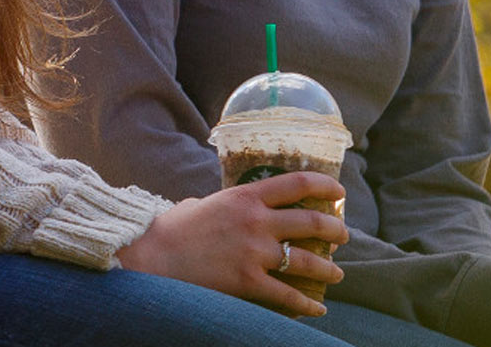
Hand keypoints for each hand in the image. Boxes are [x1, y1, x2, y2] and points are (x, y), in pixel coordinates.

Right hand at [115, 171, 351, 317]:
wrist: (149, 256)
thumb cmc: (169, 230)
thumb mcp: (201, 204)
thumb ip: (225, 205)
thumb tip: (230, 210)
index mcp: (244, 196)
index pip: (298, 183)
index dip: (325, 186)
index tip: (339, 191)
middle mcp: (256, 221)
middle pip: (311, 221)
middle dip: (335, 230)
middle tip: (342, 236)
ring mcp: (254, 252)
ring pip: (307, 260)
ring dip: (328, 268)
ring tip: (337, 273)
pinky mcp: (247, 281)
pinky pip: (288, 295)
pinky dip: (307, 304)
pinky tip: (317, 307)